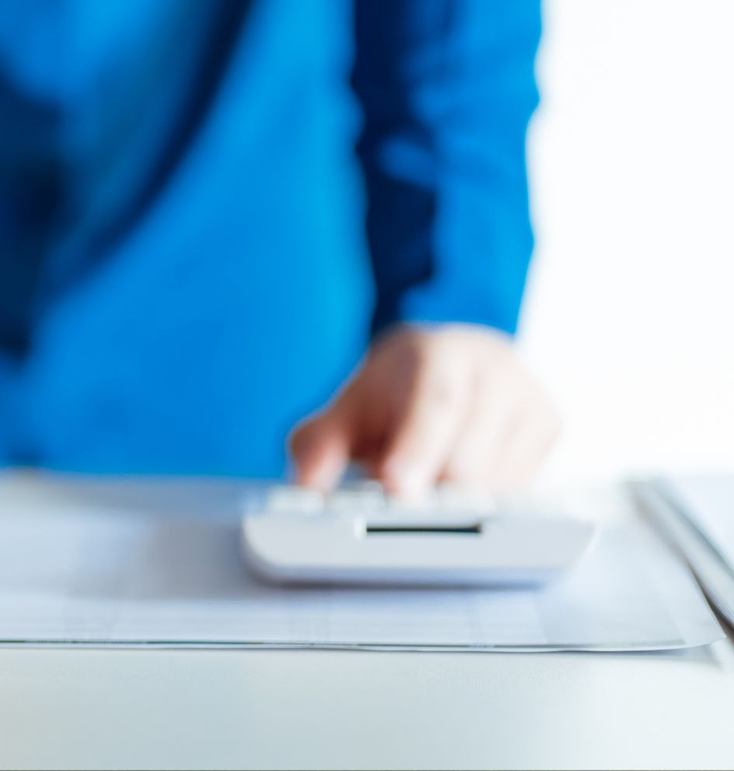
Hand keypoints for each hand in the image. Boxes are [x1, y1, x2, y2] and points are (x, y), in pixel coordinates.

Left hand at [288, 325, 559, 499]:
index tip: (396, 488)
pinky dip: (484, 501)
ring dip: (455, 500)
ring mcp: (530, 398)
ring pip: (497, 482)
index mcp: (442, 354)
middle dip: (428, 491)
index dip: (418, 450)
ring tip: (428, 477)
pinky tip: (459, 481)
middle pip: (469, 456)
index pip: (437, 404)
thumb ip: (318, 445)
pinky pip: (519, 490)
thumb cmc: (394, 392)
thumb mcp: (347, 411)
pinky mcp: (550, 429)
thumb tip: (306, 487)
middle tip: (397, 499)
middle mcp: (495, 370)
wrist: (445, 361)